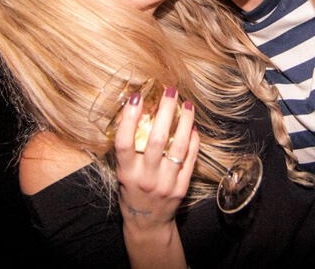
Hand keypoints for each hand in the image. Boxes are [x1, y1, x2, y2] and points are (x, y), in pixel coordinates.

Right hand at [114, 87, 199, 229]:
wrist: (148, 223)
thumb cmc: (131, 192)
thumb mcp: (122, 172)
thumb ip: (127, 149)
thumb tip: (134, 112)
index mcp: (126, 173)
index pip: (124, 142)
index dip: (129, 118)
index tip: (136, 97)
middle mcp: (145, 178)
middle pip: (155, 140)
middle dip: (165, 112)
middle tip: (170, 91)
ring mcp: (166, 183)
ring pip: (178, 147)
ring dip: (184, 122)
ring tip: (187, 104)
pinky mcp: (182, 187)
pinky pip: (190, 159)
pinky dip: (193, 140)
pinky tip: (192, 126)